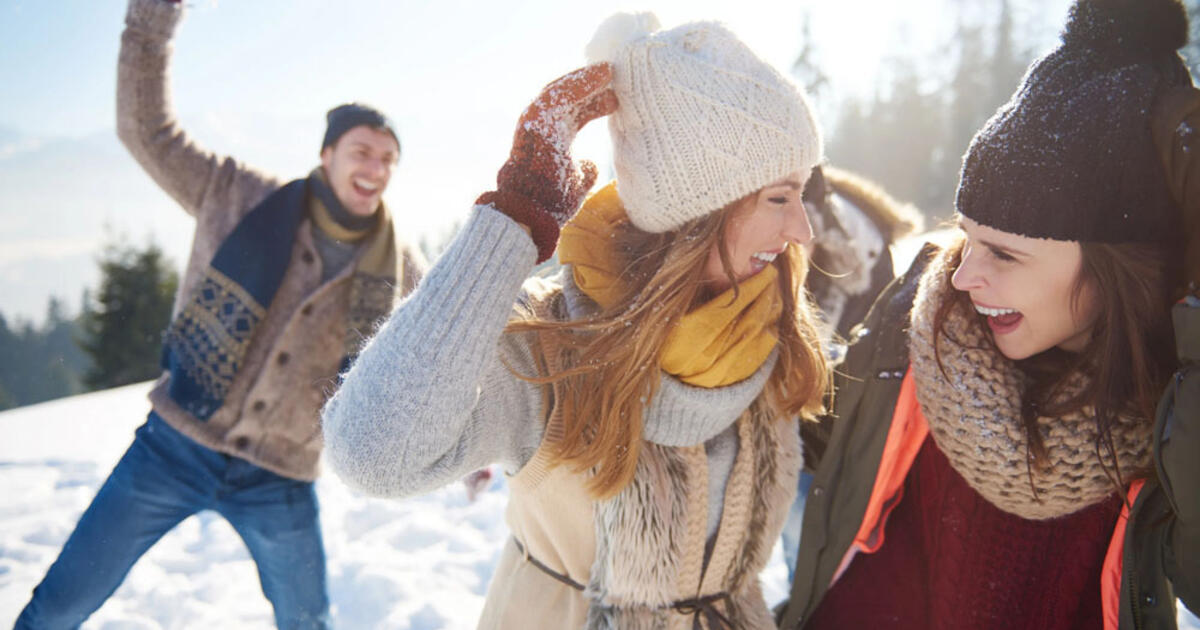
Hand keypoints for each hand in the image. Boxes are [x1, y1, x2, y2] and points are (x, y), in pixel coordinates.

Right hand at [478, 63, 617, 262]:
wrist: (532, 212)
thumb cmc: (552, 203)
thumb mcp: (576, 184)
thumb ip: (584, 171)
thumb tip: (593, 164)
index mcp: (554, 140)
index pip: (576, 114)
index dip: (595, 104)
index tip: (616, 98)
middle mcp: (544, 127)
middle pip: (570, 98)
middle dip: (593, 87)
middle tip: (615, 76)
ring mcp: (536, 122)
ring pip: (562, 90)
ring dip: (586, 79)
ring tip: (608, 69)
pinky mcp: (535, 120)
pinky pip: (559, 94)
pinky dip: (580, 83)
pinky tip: (599, 75)